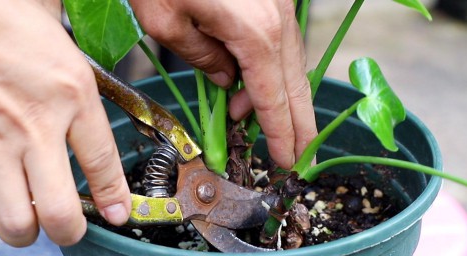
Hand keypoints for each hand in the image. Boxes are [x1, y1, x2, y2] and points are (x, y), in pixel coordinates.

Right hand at [0, 0, 129, 246]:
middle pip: (61, 211)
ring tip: (26, 220)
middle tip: (69, 227)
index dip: (114, 199)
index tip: (117, 214)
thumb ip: (80, 62)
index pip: (104, 163)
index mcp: (73, 95)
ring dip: (22, 230)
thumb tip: (100, 73)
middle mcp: (36, 127)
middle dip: (70, 232)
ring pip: (13, 221)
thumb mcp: (61, 32)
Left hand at [130, 0, 317, 168]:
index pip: (274, 97)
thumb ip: (203, 58)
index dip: (281, 133)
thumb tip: (227, 80)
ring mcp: (281, 5)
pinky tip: (252, 81)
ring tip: (259, 121)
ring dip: (282, 95)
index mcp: (256, 32)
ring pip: (292, 62)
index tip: (288, 160)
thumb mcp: (167, 20)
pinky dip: (272, 68)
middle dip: (299, 123)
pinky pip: (281, 42)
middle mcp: (279, 19)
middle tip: (299, 153)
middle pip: (296, 83)